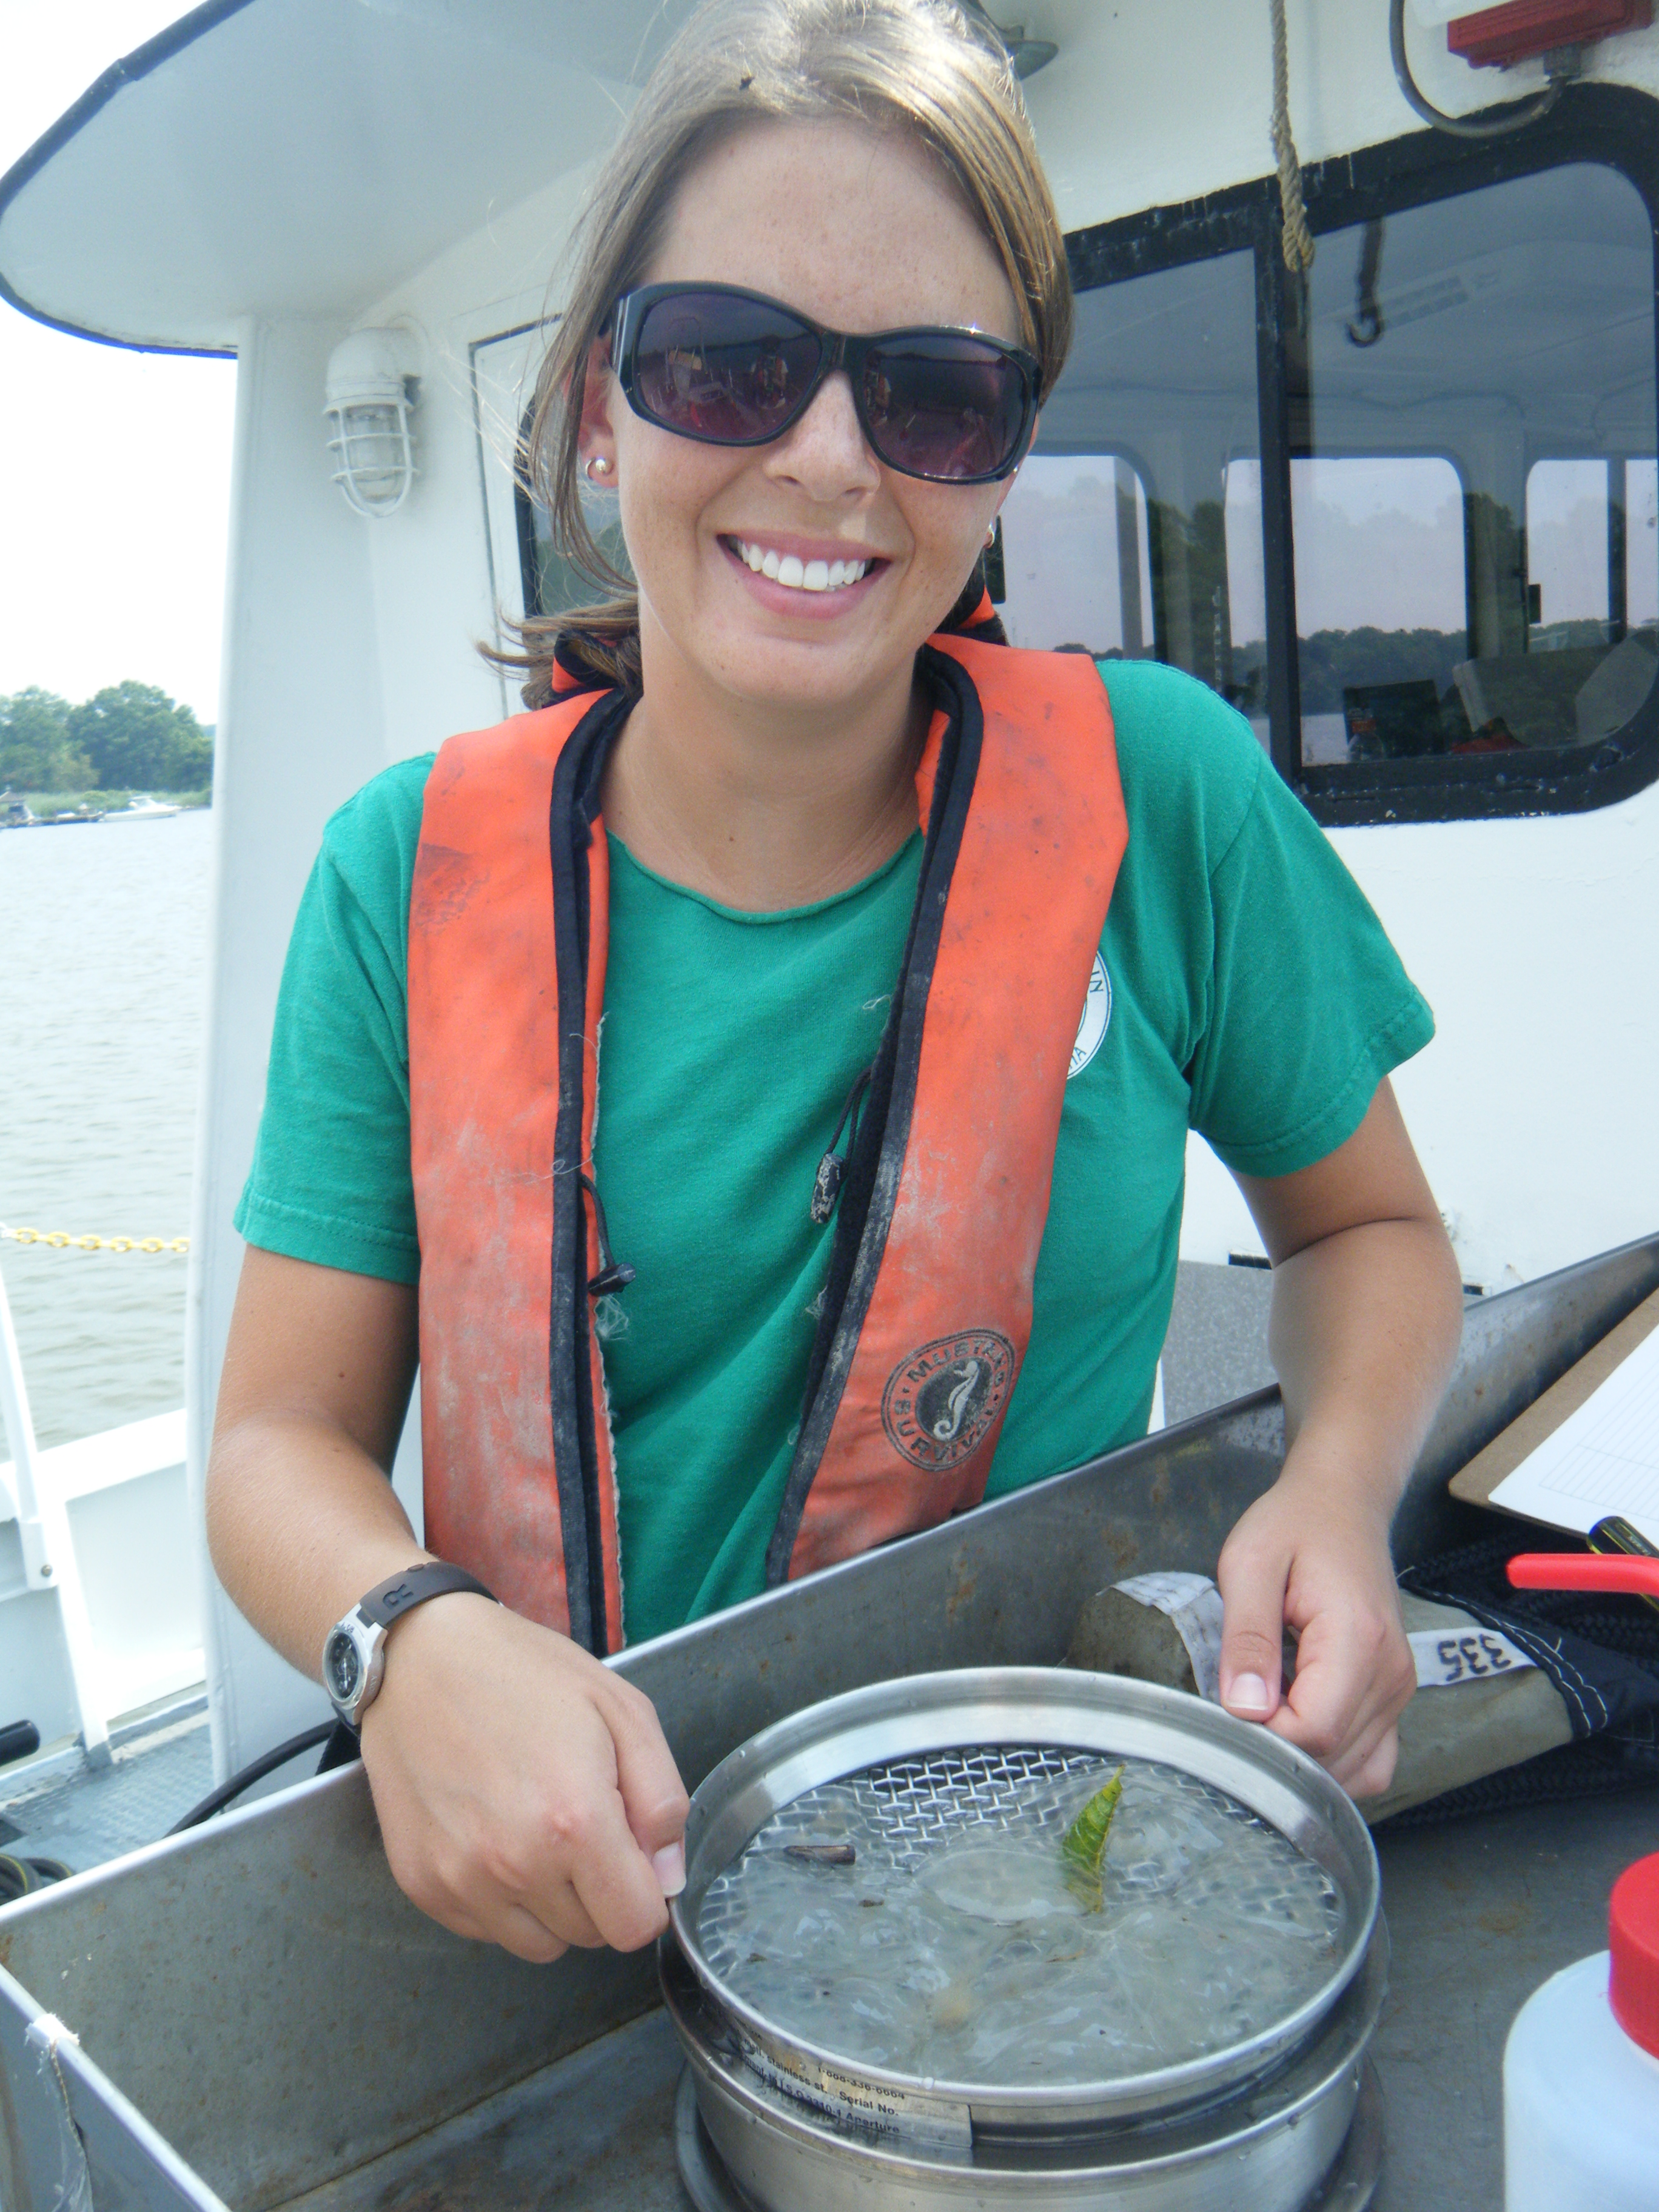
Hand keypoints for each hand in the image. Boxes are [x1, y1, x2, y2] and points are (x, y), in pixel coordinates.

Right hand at [358, 1595, 689, 1961]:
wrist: (419, 1658)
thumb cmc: (525, 1674)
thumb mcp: (622, 1710)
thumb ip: (662, 1801)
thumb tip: (667, 1879)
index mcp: (575, 1822)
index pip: (636, 1925)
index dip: (645, 1891)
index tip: (630, 1850)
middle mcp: (515, 1866)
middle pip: (591, 1936)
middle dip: (600, 1890)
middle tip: (578, 1821)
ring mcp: (461, 1882)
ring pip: (538, 1944)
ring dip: (551, 1903)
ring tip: (535, 1828)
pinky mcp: (421, 1887)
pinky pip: (485, 1930)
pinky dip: (500, 1899)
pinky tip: (492, 1833)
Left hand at [1213, 1456, 1415, 1797]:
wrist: (1343, 1502)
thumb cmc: (1293, 1524)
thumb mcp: (1250, 1564)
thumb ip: (1246, 1637)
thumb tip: (1243, 1708)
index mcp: (1358, 1640)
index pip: (1314, 1731)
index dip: (1263, 1735)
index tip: (1231, 1703)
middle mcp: (1391, 1675)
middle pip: (1333, 1759)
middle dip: (1277, 1749)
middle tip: (1241, 1703)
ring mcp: (1399, 1689)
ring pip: (1354, 1769)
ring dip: (1303, 1758)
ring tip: (1268, 1707)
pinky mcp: (1394, 1694)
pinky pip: (1372, 1759)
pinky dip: (1334, 1761)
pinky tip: (1298, 1725)